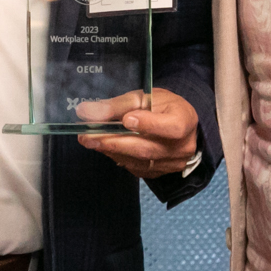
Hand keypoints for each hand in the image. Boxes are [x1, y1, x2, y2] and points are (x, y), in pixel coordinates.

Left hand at [75, 89, 199, 181]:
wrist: (176, 123)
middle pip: (147, 148)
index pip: (171, 127)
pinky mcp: (161, 173)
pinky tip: (106, 148)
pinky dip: (119, 158)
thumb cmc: (161, 106)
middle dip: (114, 143)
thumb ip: (116, 105)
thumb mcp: (143, 97)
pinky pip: (137, 169)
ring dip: (112, 152)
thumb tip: (85, 111)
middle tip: (88, 137)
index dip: (148, 125)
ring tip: (91, 141)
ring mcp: (173, 163)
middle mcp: (183, 146)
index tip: (126, 120)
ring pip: (139, 161)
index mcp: (185, 120)